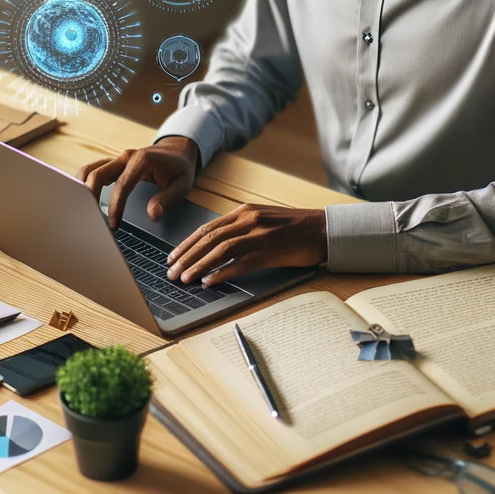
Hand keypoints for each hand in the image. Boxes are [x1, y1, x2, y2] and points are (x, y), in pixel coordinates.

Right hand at [76, 137, 198, 228]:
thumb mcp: (182, 184)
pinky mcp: (113, 164)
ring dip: (82, 189)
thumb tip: (153, 215)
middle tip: (93, 221)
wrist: (178, 151)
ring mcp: (117, 159)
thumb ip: (168, 199)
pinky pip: (92, 170)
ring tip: (85, 213)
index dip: (115, 206)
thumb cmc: (180, 168)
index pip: (122, 185)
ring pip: (89, 170)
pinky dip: (84, 184)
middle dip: (91, 198)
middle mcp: (126, 157)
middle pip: (97, 174)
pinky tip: (85, 201)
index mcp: (142, 160)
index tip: (113, 225)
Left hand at [167, 204, 326, 285]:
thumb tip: (215, 245)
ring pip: (221, 249)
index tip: (173, 257)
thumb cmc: (294, 227)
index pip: (208, 228)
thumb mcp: (263, 220)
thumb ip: (241, 227)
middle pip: (210, 238)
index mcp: (245, 211)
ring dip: (199, 265)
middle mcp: (250, 219)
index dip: (187, 243)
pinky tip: (210, 282)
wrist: (323, 228)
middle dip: (187, 256)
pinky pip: (242, 263)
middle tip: (171, 272)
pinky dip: (223, 273)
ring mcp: (260, 234)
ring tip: (185, 279)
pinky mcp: (271, 250)